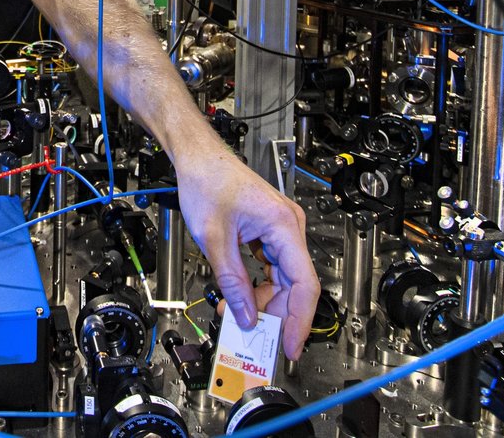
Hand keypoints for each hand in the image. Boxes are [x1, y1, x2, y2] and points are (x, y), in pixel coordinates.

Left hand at [174, 145, 317, 360]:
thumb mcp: (215, 240)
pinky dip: (258, 284)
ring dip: (263, 300)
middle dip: (275, 312)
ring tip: (236, 312)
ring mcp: (281, 229)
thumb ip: (232, 281)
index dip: (299, 320)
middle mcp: (289, 226)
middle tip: (254, 334)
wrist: (198, 158)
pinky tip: (240, 295)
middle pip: (294, 284)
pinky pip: (272, 266)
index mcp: (284, 225)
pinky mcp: (269, 231)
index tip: (290, 345)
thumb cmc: (207, 182)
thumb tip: (246, 314)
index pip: (305, 284)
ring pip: (282, 278)